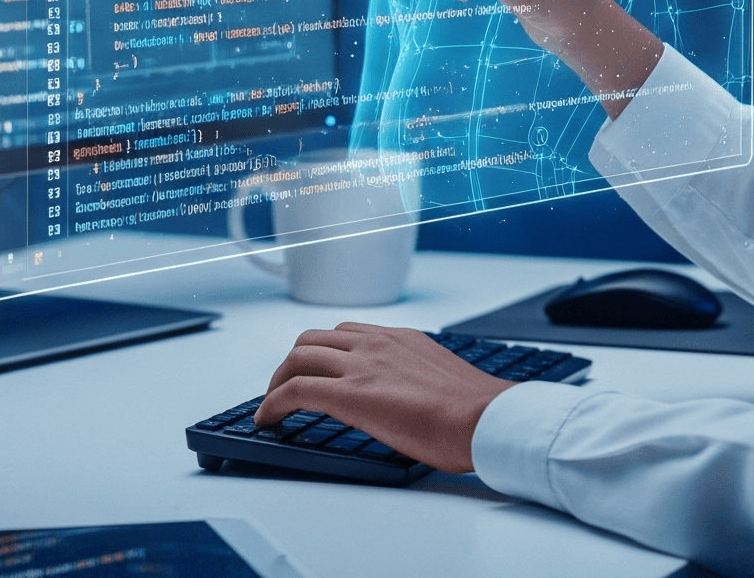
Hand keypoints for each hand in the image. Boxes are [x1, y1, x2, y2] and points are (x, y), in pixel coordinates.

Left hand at [258, 322, 513, 472]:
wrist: (485, 419)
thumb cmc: (476, 410)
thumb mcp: (443, 380)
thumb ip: (419, 379)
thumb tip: (414, 401)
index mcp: (400, 339)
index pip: (347, 333)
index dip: (323, 352)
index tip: (316, 369)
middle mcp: (376, 343)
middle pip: (314, 339)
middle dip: (294, 362)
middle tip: (287, 386)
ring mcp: (361, 365)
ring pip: (298, 357)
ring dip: (280, 379)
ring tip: (274, 402)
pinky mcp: (349, 393)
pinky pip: (296, 390)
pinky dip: (273, 402)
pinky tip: (268, 418)